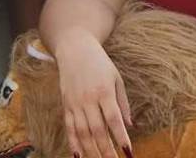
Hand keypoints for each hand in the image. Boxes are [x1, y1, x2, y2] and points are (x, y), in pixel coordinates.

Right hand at [54, 32, 132, 157]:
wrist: (74, 48)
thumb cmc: (100, 63)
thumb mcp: (116, 78)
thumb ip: (123, 103)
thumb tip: (129, 125)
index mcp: (104, 91)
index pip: (113, 119)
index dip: (121, 137)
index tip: (128, 152)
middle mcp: (88, 99)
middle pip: (97, 130)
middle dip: (107, 150)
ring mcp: (75, 103)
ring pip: (82, 132)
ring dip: (91, 151)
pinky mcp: (66, 105)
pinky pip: (69, 128)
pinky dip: (73, 143)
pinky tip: (79, 156)